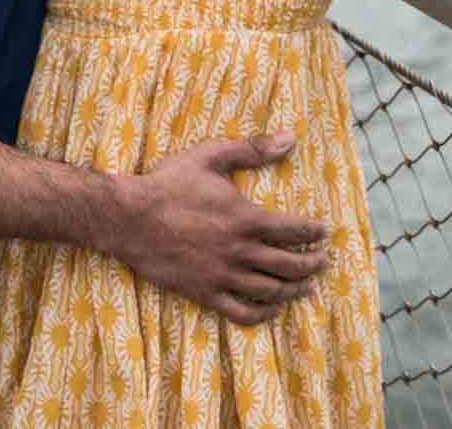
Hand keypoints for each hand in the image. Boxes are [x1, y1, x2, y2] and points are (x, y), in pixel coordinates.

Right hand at [105, 133, 329, 325]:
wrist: (128, 217)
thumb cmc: (168, 183)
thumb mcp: (211, 155)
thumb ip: (252, 149)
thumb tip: (291, 138)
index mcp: (246, 219)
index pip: (295, 230)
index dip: (315, 232)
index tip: (323, 231)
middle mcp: (240, 251)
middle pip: (291, 264)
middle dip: (313, 264)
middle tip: (324, 260)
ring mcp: (223, 276)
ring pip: (272, 290)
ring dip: (296, 289)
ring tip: (308, 287)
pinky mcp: (205, 293)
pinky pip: (242, 312)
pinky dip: (264, 313)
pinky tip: (273, 308)